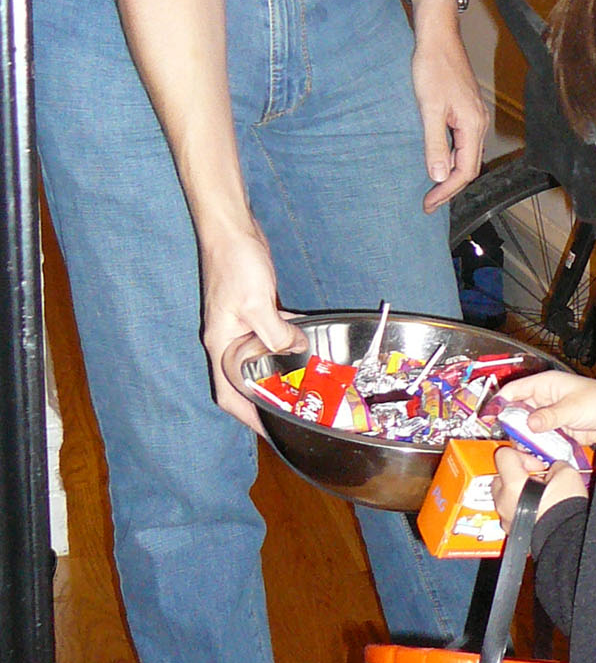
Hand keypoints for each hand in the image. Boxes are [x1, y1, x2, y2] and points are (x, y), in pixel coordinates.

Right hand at [201, 223, 306, 435]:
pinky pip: (271, 334)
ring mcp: (240, 324)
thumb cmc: (234, 264)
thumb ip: (275, 334)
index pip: (229, 394)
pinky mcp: (253, 309)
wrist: (231, 229)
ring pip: (260, 358)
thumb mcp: (255, 304)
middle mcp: (228, 340)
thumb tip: (296, 351)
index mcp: (220, 345)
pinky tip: (307, 342)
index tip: (270, 433)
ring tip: (304, 383)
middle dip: (267, 398)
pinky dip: (287, 341)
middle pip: (246, 380)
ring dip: (280, 370)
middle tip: (295, 411)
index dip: (248, 417)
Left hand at [409, 0, 488, 209]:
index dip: (447, 191)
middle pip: (469, 166)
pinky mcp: (465, 109)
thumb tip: (439, 177)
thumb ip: (435, 145)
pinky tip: (436, 159)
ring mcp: (473, 116)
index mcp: (472, 126)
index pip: (465, 171)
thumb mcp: (429, 109)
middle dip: (450, 187)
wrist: (438, 37)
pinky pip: (462, 142)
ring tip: (431, 188)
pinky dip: (450, 157)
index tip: (428, 203)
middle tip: (428, 203)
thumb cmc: (433, 68)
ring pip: (466, 155)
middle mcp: (478, 123)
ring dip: (450, 173)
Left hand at [493, 444, 586, 532]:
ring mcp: (506, 519)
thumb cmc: (565, 512)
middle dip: (517, 474)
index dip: (522, 455)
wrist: (568, 541)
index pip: (504, 455)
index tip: (537, 463)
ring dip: (517, 492)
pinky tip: (538, 509)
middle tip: (537, 478)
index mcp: (513, 484)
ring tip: (539, 495)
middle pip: (501, 476)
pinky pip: (510, 513)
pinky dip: (520, 508)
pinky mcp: (512, 531)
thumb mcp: (567, 474)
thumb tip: (554, 468)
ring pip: (504, 497)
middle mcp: (504, 502)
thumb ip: (555, 465)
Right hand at [497, 370, 595, 441]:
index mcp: (545, 384)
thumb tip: (529, 424)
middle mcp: (543, 398)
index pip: (514, 390)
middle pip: (517, 409)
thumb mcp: (572, 408)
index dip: (499, 402)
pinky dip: (533, 444)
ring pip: (526, 425)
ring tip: (518, 449)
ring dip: (522, 436)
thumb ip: (550, 416)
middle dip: (510, 423)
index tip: (488, 416)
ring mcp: (548, 414)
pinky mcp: (555, 429)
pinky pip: (538, 436)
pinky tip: (530, 453)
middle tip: (505, 438)